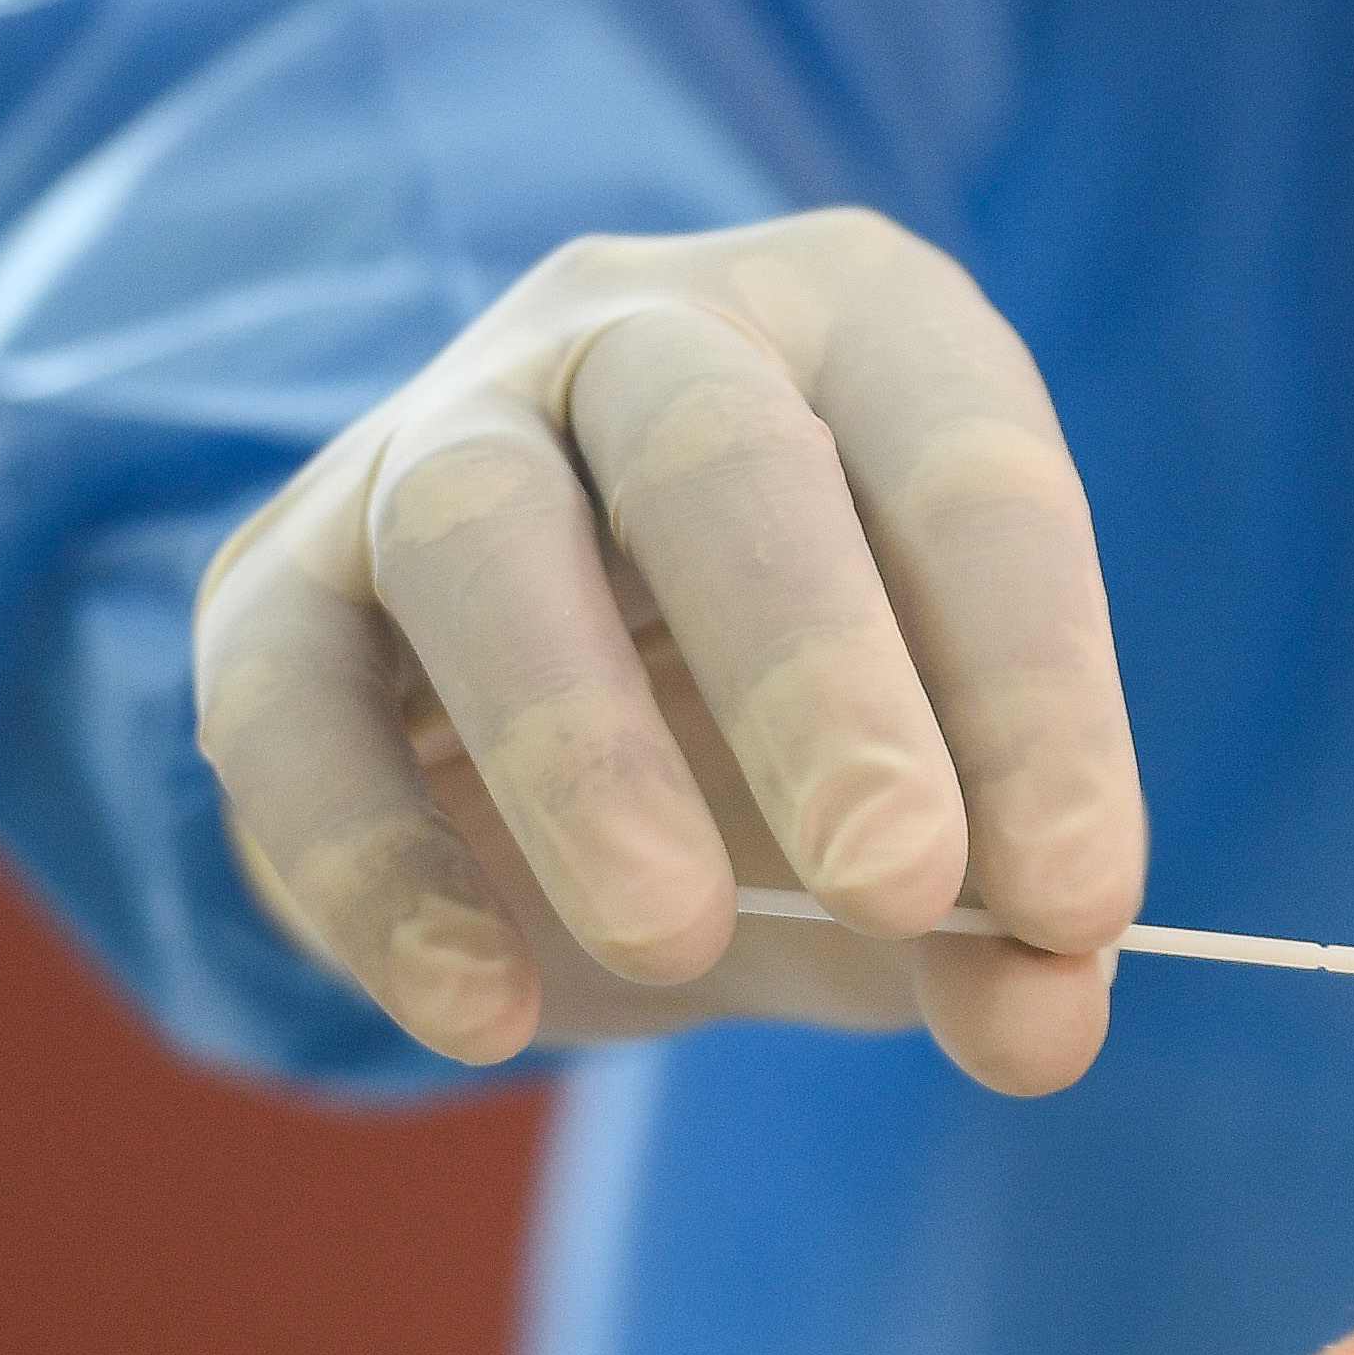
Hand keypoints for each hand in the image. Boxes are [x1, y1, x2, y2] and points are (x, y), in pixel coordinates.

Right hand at [190, 211, 1146, 1092]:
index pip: (968, 473)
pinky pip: (289, 704)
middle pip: (709, 452)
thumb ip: (1006, 920)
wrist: (552, 728)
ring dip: (580, 748)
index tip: (1082, 897)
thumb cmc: (806, 733)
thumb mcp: (939, 821)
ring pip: (475, 531)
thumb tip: (1044, 1022)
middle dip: (815, 674)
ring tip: (677, 942)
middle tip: (900, 883)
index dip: (1037, 689)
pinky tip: (483, 1012)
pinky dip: (379, 869)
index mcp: (862, 333)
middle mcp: (641, 333)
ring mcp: (432, 434)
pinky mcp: (271, 585)